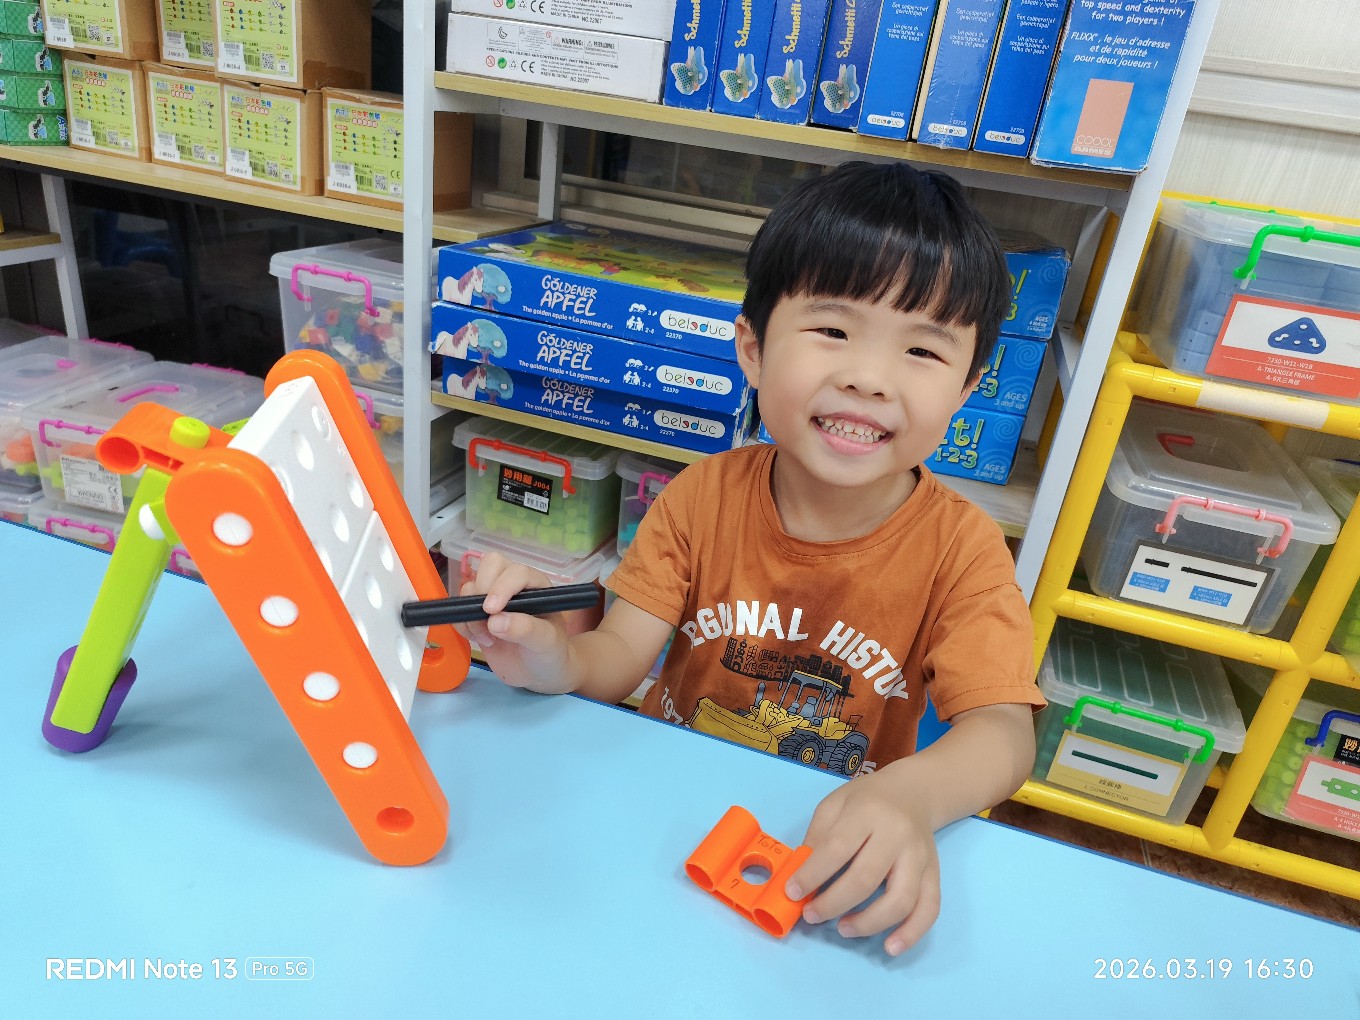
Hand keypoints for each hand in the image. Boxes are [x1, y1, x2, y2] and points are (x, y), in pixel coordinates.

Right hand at [451, 551, 573, 693]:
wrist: (538, 673)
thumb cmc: (550, 653)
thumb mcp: (546, 643)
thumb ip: (526, 630)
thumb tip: (495, 620)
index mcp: (536, 585)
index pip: (517, 572)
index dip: (502, 587)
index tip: (492, 611)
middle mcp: (513, 586)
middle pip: (490, 564)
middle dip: (482, 590)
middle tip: (487, 619)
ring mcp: (493, 598)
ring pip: (470, 586)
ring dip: (472, 613)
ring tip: (488, 638)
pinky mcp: (477, 614)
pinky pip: (459, 608)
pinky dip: (463, 624)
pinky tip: (480, 640)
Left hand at [784, 770, 939, 956]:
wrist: (914, 792)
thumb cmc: (867, 800)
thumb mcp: (834, 804)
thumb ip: (818, 837)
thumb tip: (801, 877)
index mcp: (867, 812)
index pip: (837, 848)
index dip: (811, 875)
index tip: (792, 892)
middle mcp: (897, 835)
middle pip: (866, 878)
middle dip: (833, 904)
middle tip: (812, 915)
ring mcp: (920, 857)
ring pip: (900, 900)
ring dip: (869, 924)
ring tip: (844, 928)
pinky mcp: (934, 874)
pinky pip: (929, 909)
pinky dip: (911, 933)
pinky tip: (890, 947)